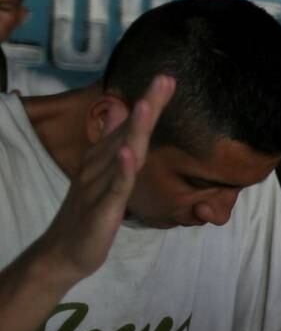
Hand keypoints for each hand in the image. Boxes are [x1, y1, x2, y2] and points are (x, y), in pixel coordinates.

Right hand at [35, 76, 174, 284]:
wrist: (64, 252)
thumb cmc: (89, 212)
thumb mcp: (105, 174)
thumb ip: (113, 142)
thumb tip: (121, 111)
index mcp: (104, 159)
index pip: (129, 125)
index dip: (147, 102)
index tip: (166, 78)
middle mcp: (100, 166)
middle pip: (128, 131)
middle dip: (148, 105)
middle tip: (165, 78)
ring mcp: (100, 186)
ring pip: (121, 154)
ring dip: (134, 129)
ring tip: (147, 105)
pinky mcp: (102, 209)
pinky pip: (114, 187)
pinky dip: (120, 169)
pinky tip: (127, 152)